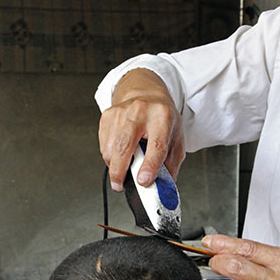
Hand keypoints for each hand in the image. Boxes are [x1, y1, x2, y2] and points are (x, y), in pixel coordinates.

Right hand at [98, 69, 185, 191]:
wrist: (145, 94)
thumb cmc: (162, 118)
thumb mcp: (176, 138)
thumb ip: (171, 163)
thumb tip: (163, 186)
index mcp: (162, 117)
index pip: (156, 145)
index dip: (149, 166)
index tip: (143, 181)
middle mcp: (140, 112)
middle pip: (124, 146)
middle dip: (120, 172)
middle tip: (120, 186)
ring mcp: (120, 112)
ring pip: (110, 149)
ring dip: (114, 166)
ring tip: (124, 168)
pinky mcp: (107, 116)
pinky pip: (103, 145)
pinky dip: (110, 156)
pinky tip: (120, 153)